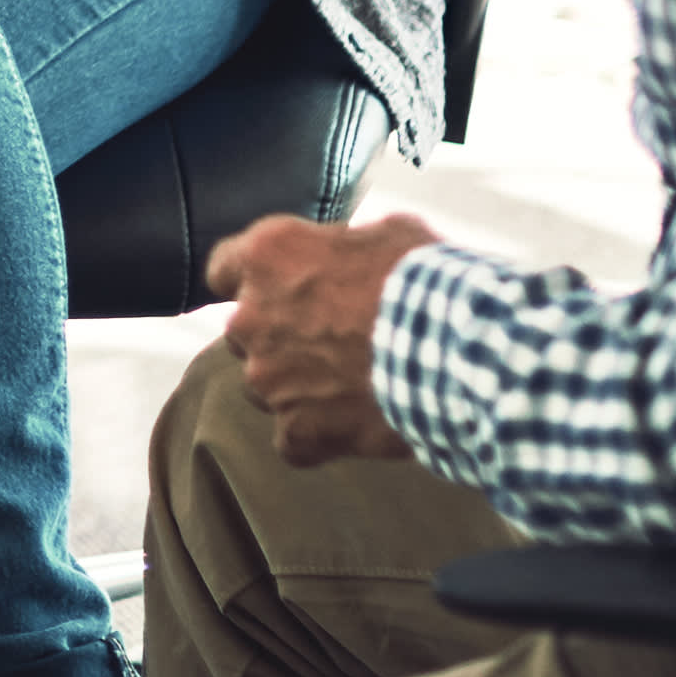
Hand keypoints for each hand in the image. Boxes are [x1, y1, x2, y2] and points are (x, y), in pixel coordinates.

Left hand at [205, 210, 439, 466]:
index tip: (275, 289)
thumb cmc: (423, 282)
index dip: (251, 280)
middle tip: (334, 341)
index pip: (224, 267)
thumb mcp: (384, 235)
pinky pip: (292, 441)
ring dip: (298, 386)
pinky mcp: (298, 430)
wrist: (452, 351)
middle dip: (281, 336)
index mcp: (268, 256)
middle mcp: (252, 317)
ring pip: (266, 387)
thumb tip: (351, 258)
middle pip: (247, 332)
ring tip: (351, 386)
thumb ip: (344, 249)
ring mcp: (269, 379)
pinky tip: (353, 427)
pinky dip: (317, 437)